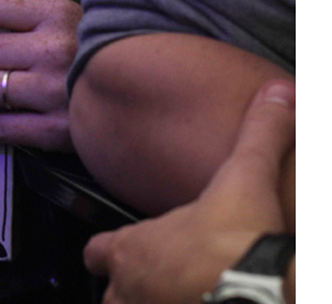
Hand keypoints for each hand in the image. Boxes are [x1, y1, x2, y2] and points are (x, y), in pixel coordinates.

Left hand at [83, 79, 294, 303]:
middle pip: (110, 298)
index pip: (96, 253)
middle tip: (158, 284)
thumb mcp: (247, 177)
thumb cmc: (241, 243)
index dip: (107, 252)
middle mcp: (132, 293)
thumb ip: (260, 134)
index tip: (121, 250)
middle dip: (129, 292)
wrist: (266, 292)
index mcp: (134, 250)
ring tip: (176, 296)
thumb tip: (279, 92)